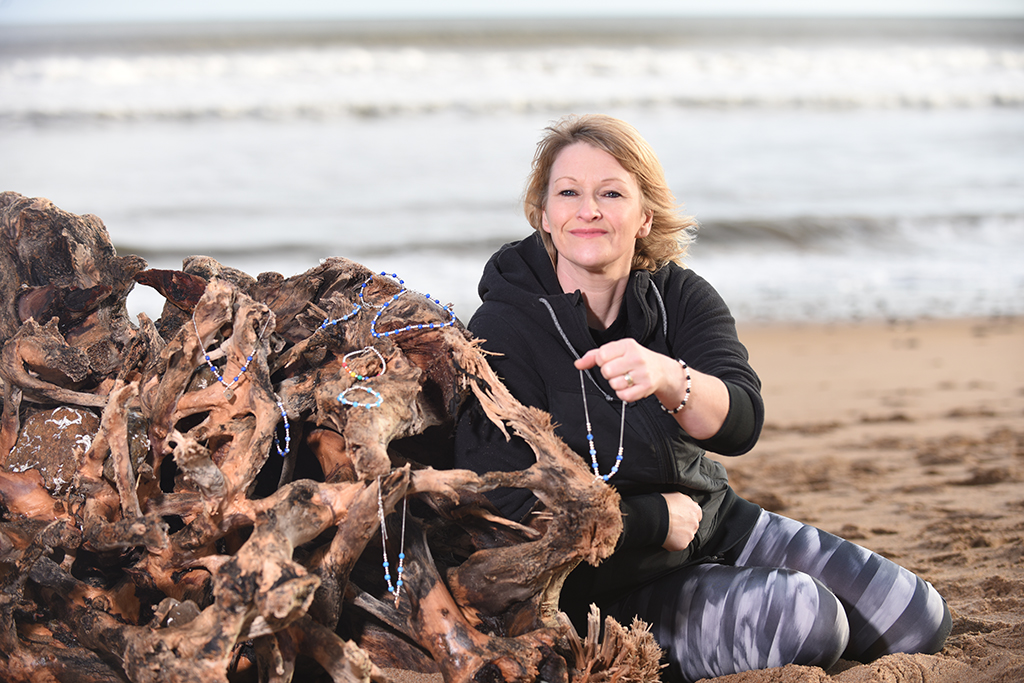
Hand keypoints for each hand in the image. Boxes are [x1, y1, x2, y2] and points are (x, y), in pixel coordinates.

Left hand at [576, 339, 729, 439]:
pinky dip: (623, 394)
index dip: (602, 361)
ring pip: (614, 384)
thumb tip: (578, 364)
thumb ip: (595, 356)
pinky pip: (623, 396)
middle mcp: (636, 357)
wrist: (663, 371)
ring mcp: (642, 373)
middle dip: (609, 374)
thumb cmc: (635, 360)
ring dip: (616, 384)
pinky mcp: (646, 388)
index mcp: (628, 345)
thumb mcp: (617, 351)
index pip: (602, 355)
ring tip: (626, 379)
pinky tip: (630, 387)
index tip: (610, 361)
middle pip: (606, 371)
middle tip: (619, 372)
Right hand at [661, 491, 701, 551]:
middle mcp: (695, 523)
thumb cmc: (663, 504)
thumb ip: (687, 502)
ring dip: (679, 535)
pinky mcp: (683, 544)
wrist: (655, 517)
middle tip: (673, 524)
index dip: (687, 516)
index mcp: (696, 510)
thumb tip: (688, 504)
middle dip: (684, 526)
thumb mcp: (678, 496)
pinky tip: (666, 536)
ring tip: (668, 530)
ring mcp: (689, 535)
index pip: (696, 515)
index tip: (681, 517)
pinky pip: (679, 544)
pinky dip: (673, 542)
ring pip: (686, 536)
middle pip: (692, 526)